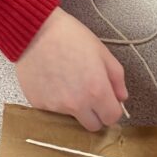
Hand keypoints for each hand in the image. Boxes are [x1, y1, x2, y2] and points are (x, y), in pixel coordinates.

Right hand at [15, 8, 127, 131]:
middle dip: (95, 113)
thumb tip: (121, 97)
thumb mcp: (102, 52)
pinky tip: (53, 81)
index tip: (108, 101)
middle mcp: (76, 104)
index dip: (111, 109)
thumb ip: (117, 78)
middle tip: (89, 94)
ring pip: (72, 118)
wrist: (36, 30)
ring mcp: (56, 107)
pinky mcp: (38, 104)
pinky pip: (52, 110)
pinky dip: (55, 101)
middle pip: (93, 126)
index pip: (112, 118)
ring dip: (74, 107)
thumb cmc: (70, 36)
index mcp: (96, 91)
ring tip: (68, 82)